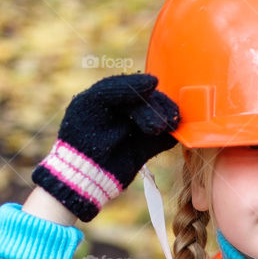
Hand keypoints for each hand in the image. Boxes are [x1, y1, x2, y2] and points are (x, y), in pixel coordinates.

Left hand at [31, 72, 179, 221]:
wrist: (84, 176)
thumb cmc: (82, 135)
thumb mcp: (96, 102)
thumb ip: (121, 88)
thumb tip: (154, 82)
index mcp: (105, 100)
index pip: (131, 88)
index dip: (142, 87)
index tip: (154, 85)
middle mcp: (121, 114)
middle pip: (148, 103)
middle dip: (156, 108)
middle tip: (159, 123)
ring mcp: (133, 132)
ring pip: (158, 119)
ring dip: (167, 120)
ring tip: (172, 126)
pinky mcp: (142, 150)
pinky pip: (162, 140)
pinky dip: (171, 137)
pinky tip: (175, 135)